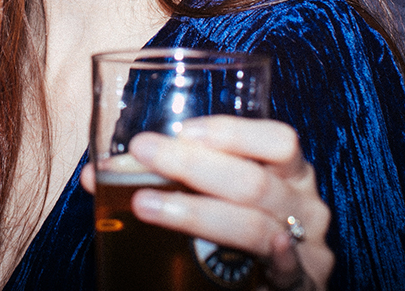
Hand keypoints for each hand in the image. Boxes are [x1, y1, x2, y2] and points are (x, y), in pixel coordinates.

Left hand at [82, 116, 332, 290]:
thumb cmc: (241, 238)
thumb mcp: (220, 200)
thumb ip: (175, 180)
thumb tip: (98, 173)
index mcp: (291, 176)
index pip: (279, 140)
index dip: (232, 131)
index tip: (183, 129)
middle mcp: (305, 207)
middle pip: (254, 178)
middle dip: (191, 163)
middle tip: (141, 151)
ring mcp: (306, 250)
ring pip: (255, 221)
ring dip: (193, 209)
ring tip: (142, 202)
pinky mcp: (299, 286)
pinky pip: (276, 265)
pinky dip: (246, 248)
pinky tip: (213, 241)